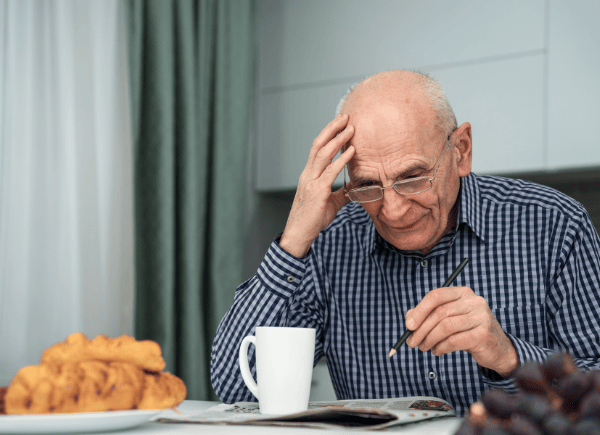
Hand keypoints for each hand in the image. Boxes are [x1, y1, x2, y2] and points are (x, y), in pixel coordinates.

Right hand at [279, 114, 355, 257]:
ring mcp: (311, 182)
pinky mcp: (317, 192)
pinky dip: (341, 159)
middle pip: (318, 145)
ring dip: (337, 139)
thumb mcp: (331, 203)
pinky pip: (330, 172)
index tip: (340, 123)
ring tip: (350, 128)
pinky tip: (352, 151)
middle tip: (345, 116)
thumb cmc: (313, 220)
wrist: (299, 234)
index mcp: (309, 175)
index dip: (328, 134)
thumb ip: (342, 193)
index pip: (317, 149)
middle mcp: (308, 175)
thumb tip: (355, 187)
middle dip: (331, 129)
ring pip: (323, 154)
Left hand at [405, 287, 517, 377]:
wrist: (497, 348)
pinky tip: (437, 351)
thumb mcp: (448, 319)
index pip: (436, 296)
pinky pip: (454, 341)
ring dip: (429, 339)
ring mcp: (481, 317)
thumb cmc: (467, 331)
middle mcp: (474, 301)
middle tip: (411, 342)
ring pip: (446, 327)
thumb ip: (428, 315)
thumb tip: (409, 320)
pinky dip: (441, 347)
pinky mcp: (483, 334)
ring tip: (423, 348)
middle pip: (440, 313)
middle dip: (421, 329)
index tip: (408, 325)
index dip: (419, 310)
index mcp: (463, 292)